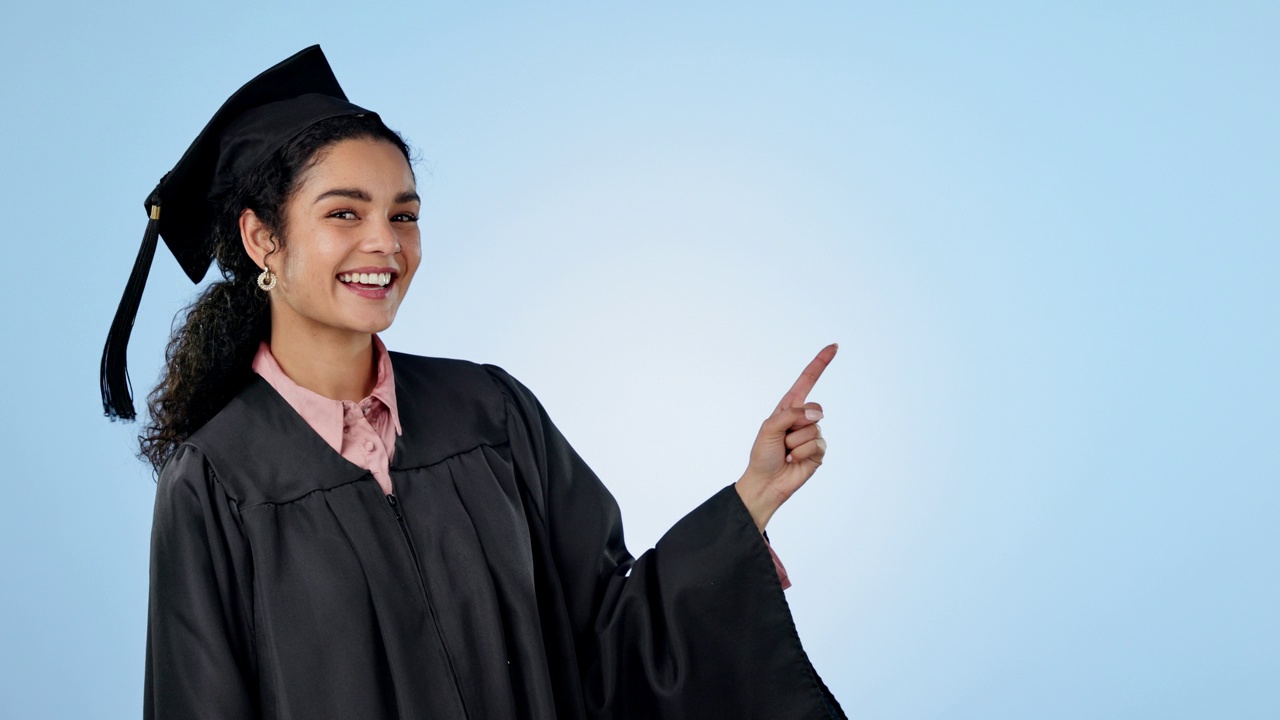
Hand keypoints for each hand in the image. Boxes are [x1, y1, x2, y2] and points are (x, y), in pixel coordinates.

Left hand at [735, 344, 837, 532]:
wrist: (766, 482)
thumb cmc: (762, 455)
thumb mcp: (769, 428)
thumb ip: (790, 415)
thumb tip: (817, 414)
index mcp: (789, 407)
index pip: (807, 381)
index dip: (820, 363)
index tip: (834, 347)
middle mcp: (803, 418)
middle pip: (814, 409)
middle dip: (796, 425)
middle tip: (783, 440)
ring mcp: (812, 435)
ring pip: (813, 430)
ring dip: (796, 443)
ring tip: (786, 452)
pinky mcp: (818, 451)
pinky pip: (817, 445)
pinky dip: (802, 454)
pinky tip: (794, 460)